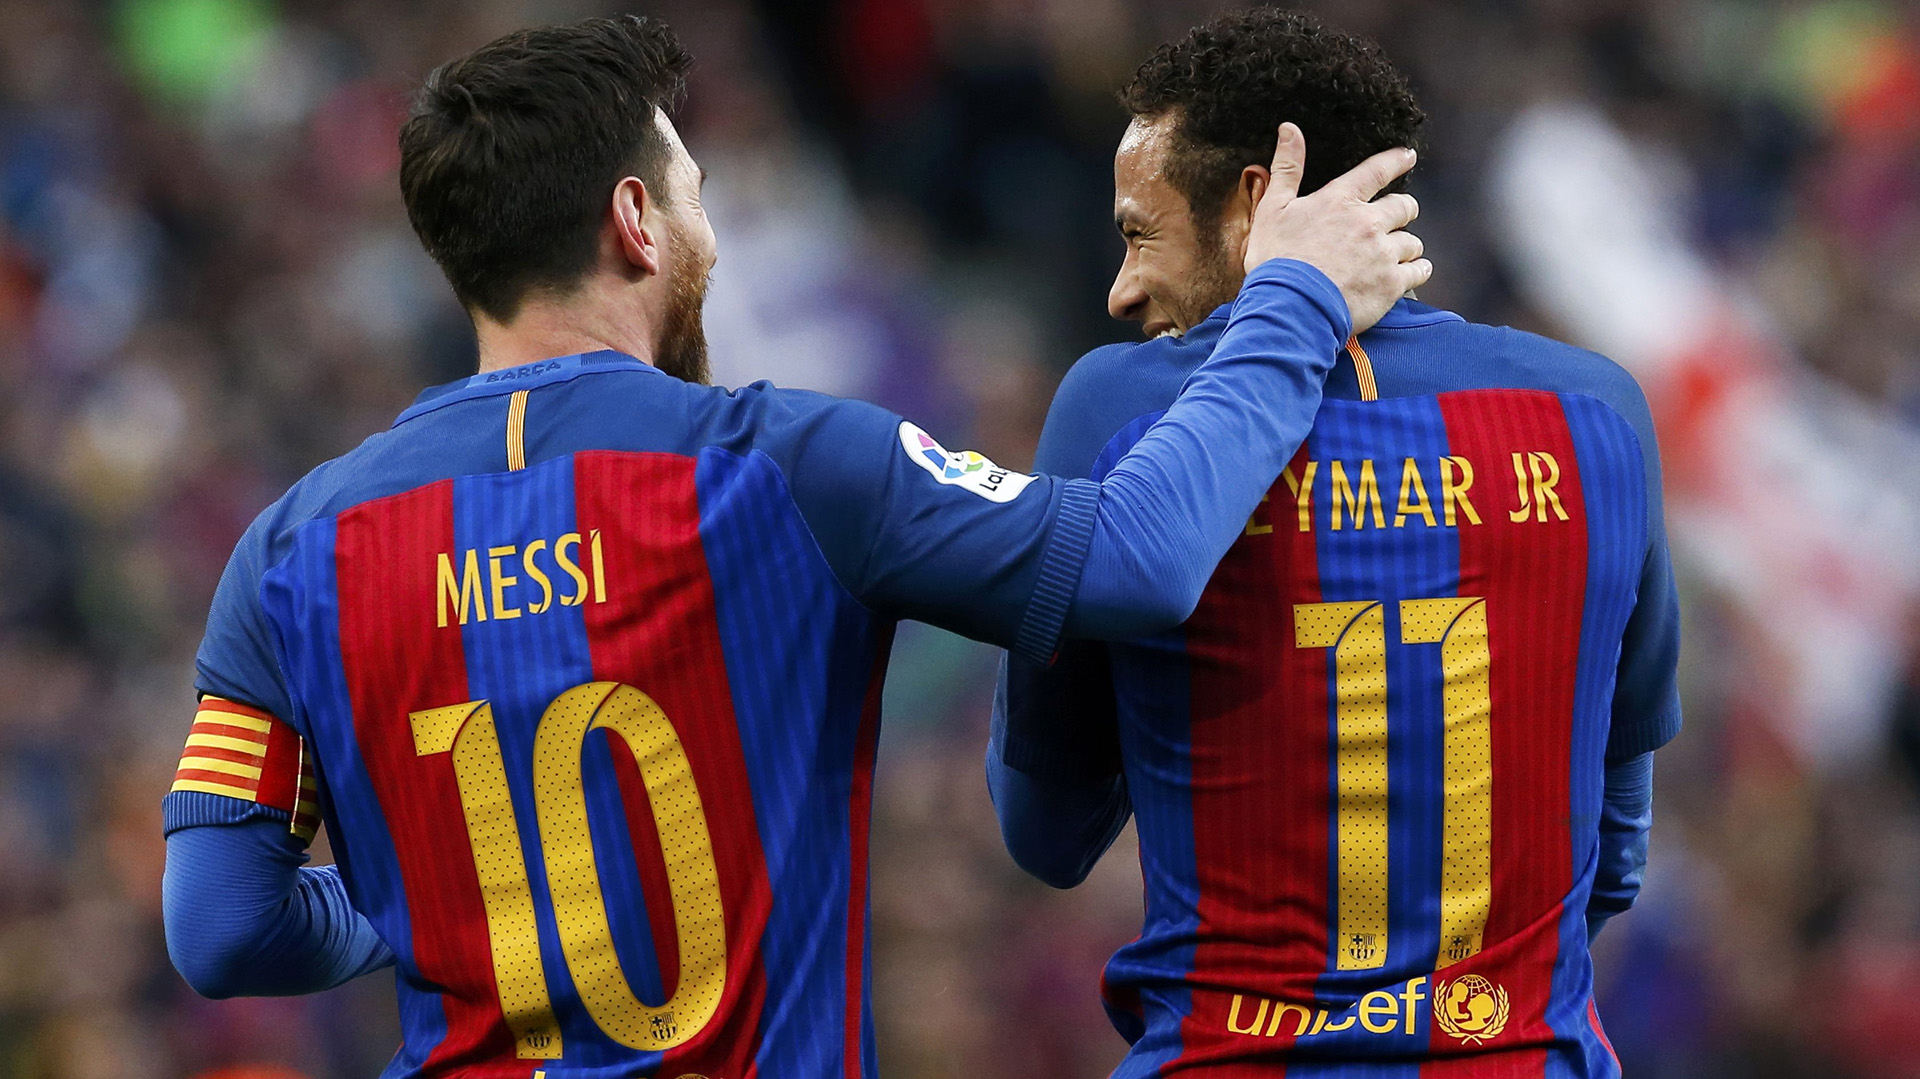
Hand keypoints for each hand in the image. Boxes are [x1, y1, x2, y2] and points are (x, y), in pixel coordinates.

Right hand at [1242, 123, 1429, 332]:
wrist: (1289, 308)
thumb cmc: (1276, 260)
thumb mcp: (1272, 209)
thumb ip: (1286, 168)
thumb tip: (1289, 128)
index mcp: (1341, 201)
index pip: (1377, 170)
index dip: (1396, 160)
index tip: (1408, 155)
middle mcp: (1368, 222)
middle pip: (1404, 206)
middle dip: (1404, 210)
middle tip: (1398, 218)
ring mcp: (1383, 254)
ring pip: (1413, 241)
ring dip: (1407, 246)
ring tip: (1396, 255)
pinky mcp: (1391, 284)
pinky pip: (1418, 271)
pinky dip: (1416, 271)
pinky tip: (1407, 275)